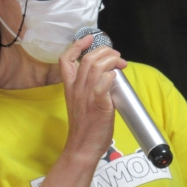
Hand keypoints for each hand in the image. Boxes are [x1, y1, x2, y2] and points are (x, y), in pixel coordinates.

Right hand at [59, 35, 126, 160]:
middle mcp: (77, 90)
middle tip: (117, 56)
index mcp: (70, 88)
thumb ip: (90, 88)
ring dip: (111, 60)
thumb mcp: (82, 103)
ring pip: (95, 67)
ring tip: (120, 63)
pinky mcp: (99, 106)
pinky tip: (116, 76)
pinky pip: (103, 84)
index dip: (76, 45)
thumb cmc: (86, 128)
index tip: (89, 39)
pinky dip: (111, 76)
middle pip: (87, 59)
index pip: (66, 60)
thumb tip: (107, 77)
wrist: (82, 147)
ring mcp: (87, 97)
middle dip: (104, 51)